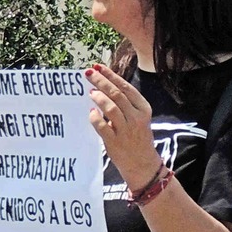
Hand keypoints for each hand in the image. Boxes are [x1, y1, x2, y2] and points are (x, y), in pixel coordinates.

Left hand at [85, 64, 160, 191]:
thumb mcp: (138, 117)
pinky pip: (102, 126)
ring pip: (111, 108)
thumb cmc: (138, 137)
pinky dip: (95, 118)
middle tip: (88, 74)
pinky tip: (91, 113)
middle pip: (117, 94)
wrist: (143, 164)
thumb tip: (104, 85)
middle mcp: (136, 118)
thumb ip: (125, 103)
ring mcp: (126, 130)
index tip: (98, 67)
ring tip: (91, 92)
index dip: (111, 75)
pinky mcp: (115, 142)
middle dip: (101, 81)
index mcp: (143, 109)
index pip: (126, 87)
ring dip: (98, 98)